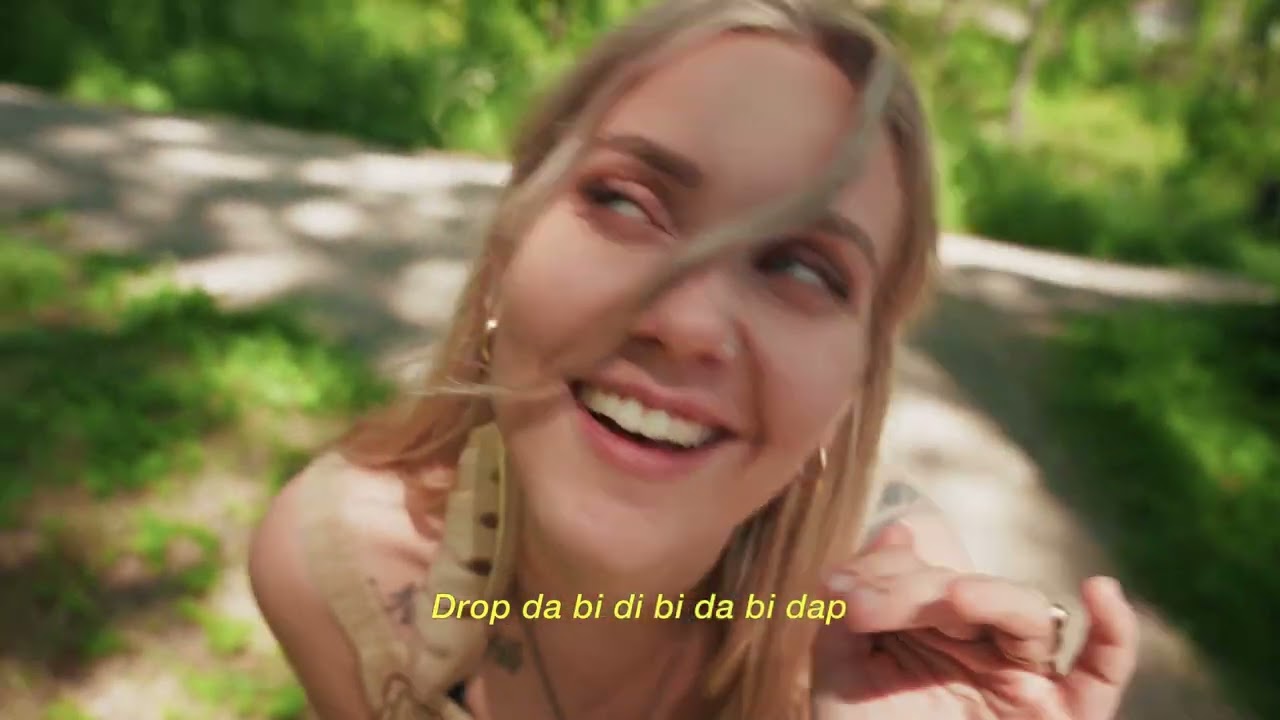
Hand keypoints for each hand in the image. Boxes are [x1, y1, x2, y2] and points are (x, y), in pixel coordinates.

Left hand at [811, 524, 1138, 718]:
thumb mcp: (843, 673)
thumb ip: (854, 606)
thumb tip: (897, 529)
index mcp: (933, 627)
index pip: (922, 575)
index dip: (882, 575)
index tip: (837, 591)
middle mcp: (984, 645)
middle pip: (969, 590)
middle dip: (916, 589)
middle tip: (864, 608)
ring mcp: (1026, 677)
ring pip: (1027, 615)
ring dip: (989, 597)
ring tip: (952, 597)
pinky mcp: (1065, 714)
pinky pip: (1103, 671)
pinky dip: (1115, 632)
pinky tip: (1100, 590)